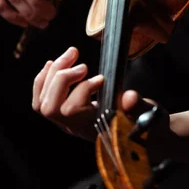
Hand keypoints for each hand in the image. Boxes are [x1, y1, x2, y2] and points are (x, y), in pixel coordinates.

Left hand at [32, 47, 171, 155]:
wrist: (143, 134)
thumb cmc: (147, 123)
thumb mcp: (149, 114)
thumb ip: (139, 106)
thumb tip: (130, 97)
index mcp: (95, 129)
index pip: (71, 111)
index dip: (83, 89)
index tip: (102, 78)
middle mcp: (77, 128)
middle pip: (50, 108)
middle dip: (62, 78)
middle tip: (83, 64)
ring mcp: (67, 123)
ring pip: (42, 104)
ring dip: (53, 74)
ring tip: (71, 55)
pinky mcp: (63, 114)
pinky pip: (39, 101)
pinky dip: (43, 80)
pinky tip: (54, 63)